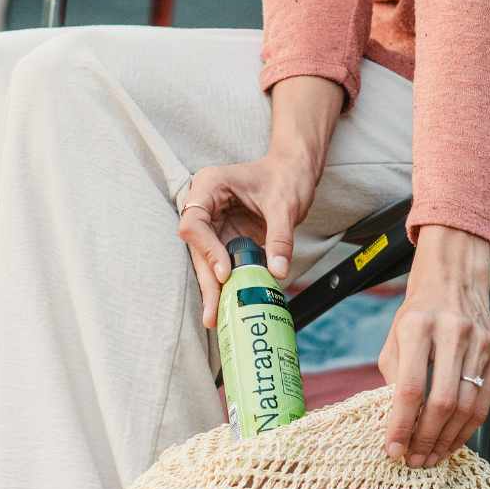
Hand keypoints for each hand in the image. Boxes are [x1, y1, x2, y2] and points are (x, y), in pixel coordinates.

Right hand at [177, 150, 318, 328]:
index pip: (194, 223)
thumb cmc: (287, 176)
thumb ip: (280, 237)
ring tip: (216, 318)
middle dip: (208, 280)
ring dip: (214, 288)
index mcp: (209, 186)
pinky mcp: (225, 237)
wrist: (295, 170)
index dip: (207, 250)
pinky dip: (226, 283)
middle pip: (197, 247)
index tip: (226, 272)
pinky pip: (222, 262)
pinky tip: (228, 305)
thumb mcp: (285, 204)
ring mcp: (214, 222)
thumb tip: (277, 271)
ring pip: (207, 260)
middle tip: (213, 312)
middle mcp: (205, 205)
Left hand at [377, 224, 489, 466]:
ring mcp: (479, 344)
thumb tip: (397, 426)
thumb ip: (395, 377)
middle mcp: (452, 333)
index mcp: (418, 326)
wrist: (454, 280)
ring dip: (447, 440)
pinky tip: (451, 442)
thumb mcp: (395, 337)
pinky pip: (483, 403)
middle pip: (441, 402)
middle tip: (412, 461)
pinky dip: (467, 429)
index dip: (401, 424)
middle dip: (425, 439)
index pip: (410, 387)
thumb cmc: (418, 314)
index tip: (392, 449)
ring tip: (430, 458)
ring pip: (466, 407)